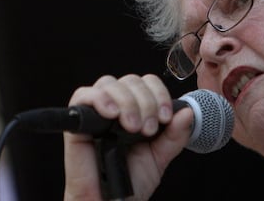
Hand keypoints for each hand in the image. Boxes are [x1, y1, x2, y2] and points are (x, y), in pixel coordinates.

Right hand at [62, 74, 193, 200]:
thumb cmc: (130, 184)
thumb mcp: (160, 157)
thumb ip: (174, 135)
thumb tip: (187, 111)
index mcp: (135, 111)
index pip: (147, 83)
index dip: (159, 94)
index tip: (165, 117)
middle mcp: (115, 108)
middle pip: (129, 80)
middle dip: (145, 101)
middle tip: (147, 129)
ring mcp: (95, 113)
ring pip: (109, 83)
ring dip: (126, 101)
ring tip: (131, 127)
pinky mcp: (76, 123)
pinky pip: (82, 96)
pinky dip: (99, 99)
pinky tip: (111, 114)